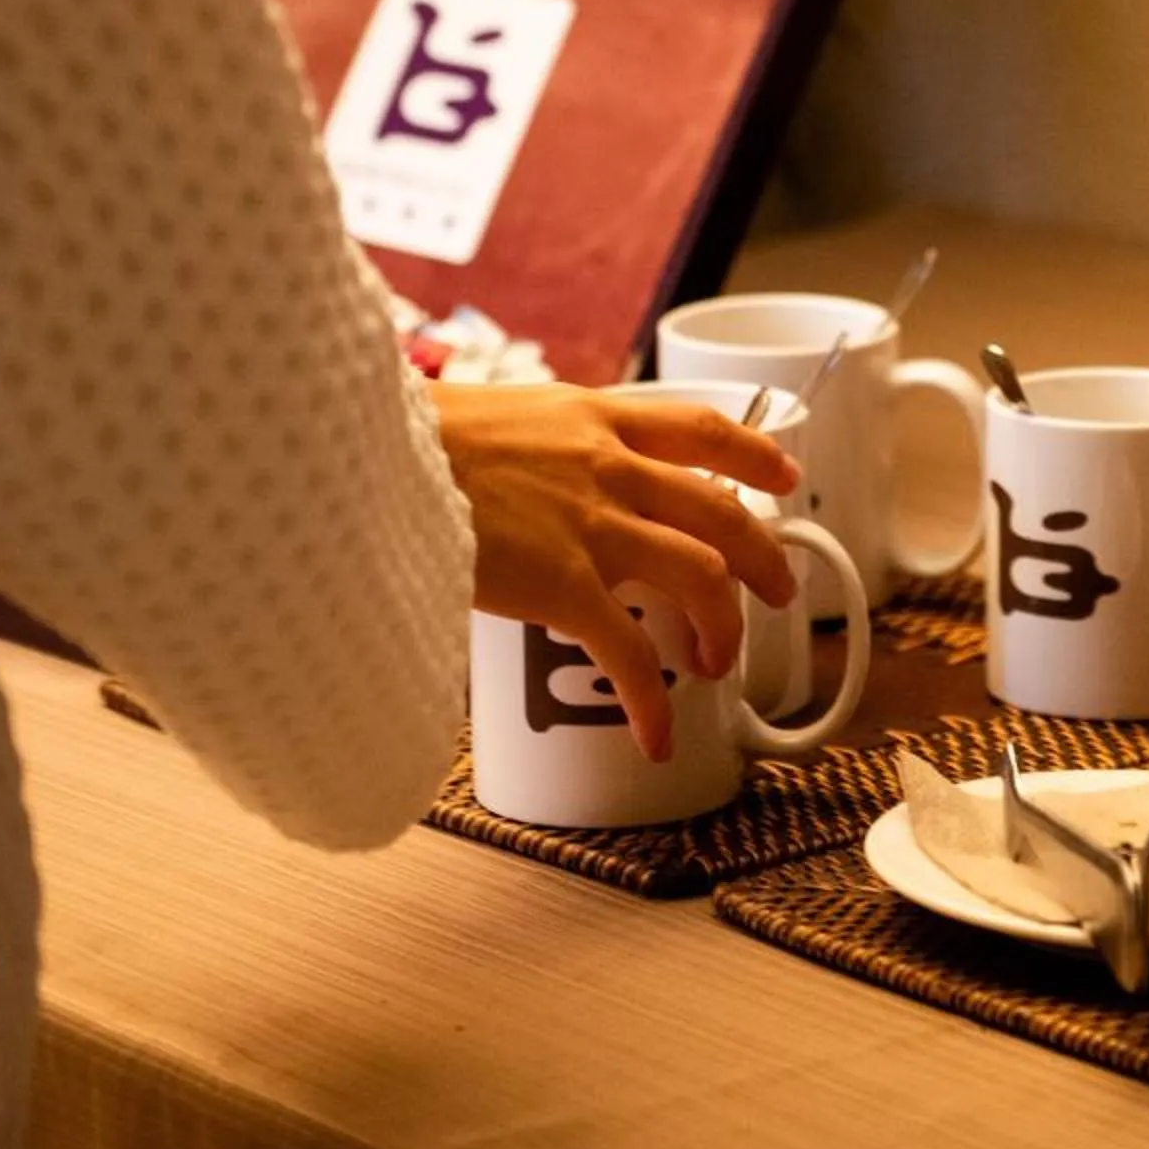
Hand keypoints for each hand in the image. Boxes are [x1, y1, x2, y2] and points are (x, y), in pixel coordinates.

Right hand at [430, 383, 801, 761]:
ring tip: (717, 662)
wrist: (367, 454)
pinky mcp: (562, 585)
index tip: (782, 476)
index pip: (701, 426)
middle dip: (764, 558)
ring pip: (702, 577)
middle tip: (778, 590)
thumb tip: (541, 473)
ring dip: (723, 627)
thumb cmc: (411, 437)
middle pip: (723, 512)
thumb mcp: (497, 416)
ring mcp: (591, 526)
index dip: (754, 454)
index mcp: (593, 420)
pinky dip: (653, 700)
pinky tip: (659, 733)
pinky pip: (629, 653)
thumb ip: (541, 445)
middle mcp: (608, 467)